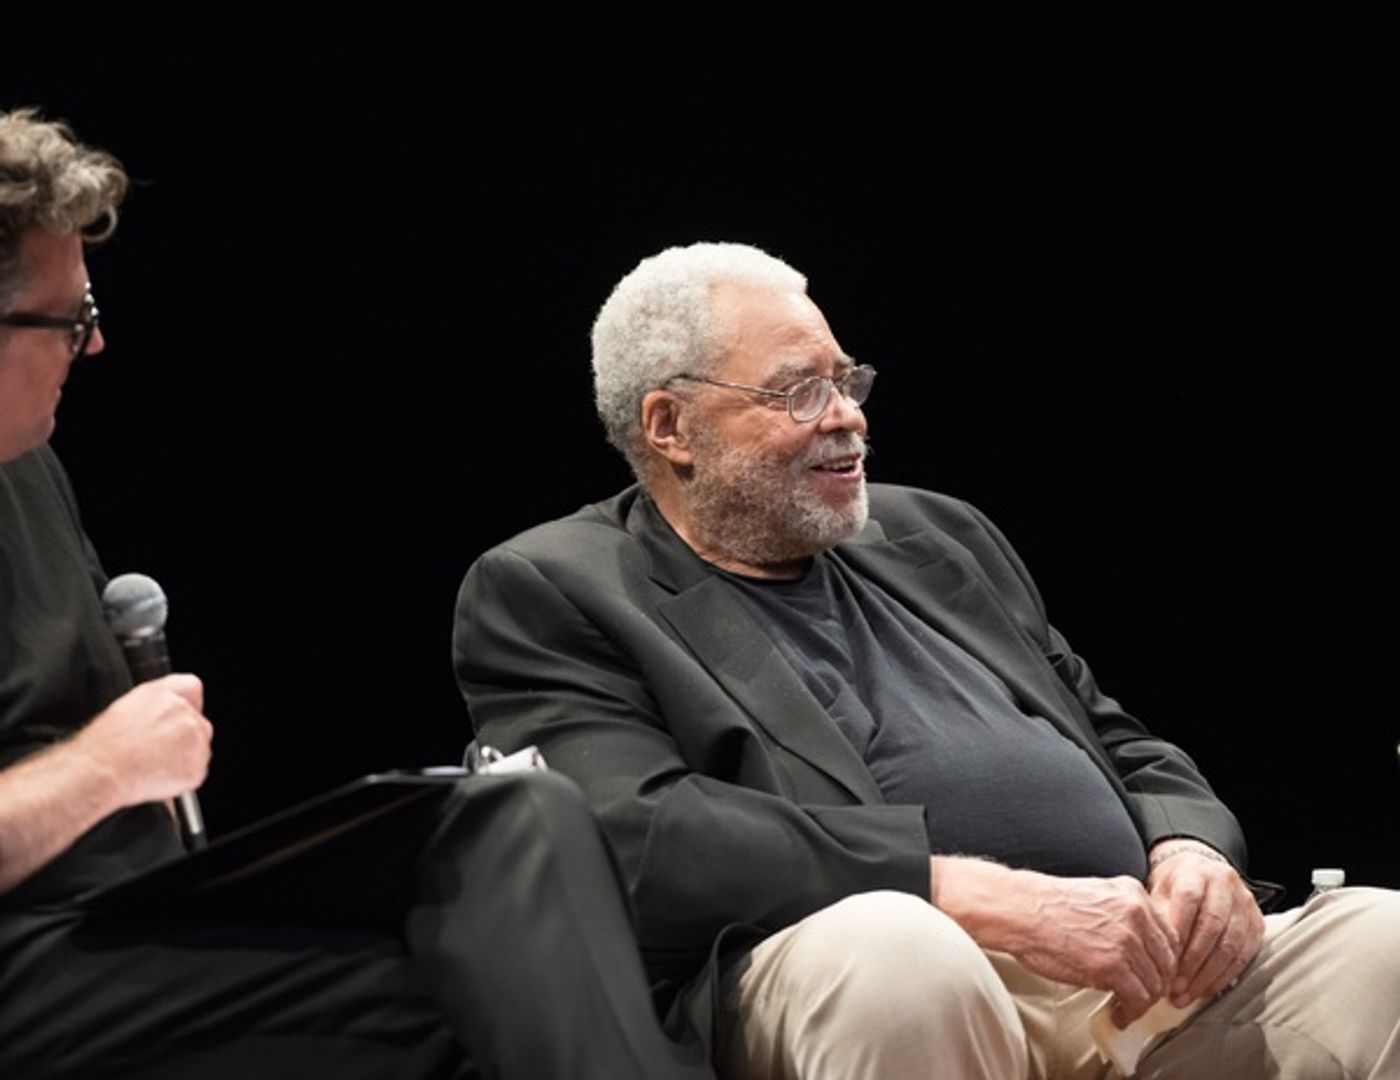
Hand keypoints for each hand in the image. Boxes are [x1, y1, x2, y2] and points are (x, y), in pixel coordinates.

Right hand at [71, 674, 211, 807]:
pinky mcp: (197, 765)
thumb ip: (155, 705)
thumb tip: (164, 714)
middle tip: (159, 751)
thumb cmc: (102, 746)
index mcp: (163, 695)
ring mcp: (194, 738)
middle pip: (198, 723)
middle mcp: (183, 712)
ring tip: (153, 764)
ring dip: (185, 756)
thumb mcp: (125, 708)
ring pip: (200, 747)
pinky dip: (183, 776)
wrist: (99, 772)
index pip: (191, 687)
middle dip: (185, 737)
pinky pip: (197, 770)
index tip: (180, 717)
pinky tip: (158, 776)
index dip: (187, 704)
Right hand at [934, 858, 1178, 1024]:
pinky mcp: (1113, 966)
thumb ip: (1123, 914)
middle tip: (1141, 996)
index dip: (1163, 961)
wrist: (1020, 910)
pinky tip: (1119, 1014)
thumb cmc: (1047, 906)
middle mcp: (1136, 914)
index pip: (1169, 936)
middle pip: (1167, 962)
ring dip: (1142, 1002)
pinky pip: (1137, 998)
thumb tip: (1139, 947)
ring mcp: (1126, 940)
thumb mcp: (1096, 896)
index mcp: (1133, 894)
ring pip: (1154, 983)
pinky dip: (1130, 1012)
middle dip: (1155, 984)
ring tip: (1127, 1008)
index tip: (1152, 974)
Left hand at [1147, 841, 1263, 1006]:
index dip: (1178, 934)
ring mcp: (1245, 903)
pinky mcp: (1257, 923)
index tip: (1164, 961)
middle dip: (1192, 962)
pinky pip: (1244, 956)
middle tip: (1175, 987)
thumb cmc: (1175, 887)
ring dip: (1208, 975)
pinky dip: (1224, 976)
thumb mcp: (1159, 893)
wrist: (1200, 873)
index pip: (1189, 901)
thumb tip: (1154, 957)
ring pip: (1231, 944)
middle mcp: (1225, 884)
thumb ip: (1158, 919)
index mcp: (1196, 872)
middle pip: (1212, 926)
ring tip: (1188, 994)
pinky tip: (1206, 989)